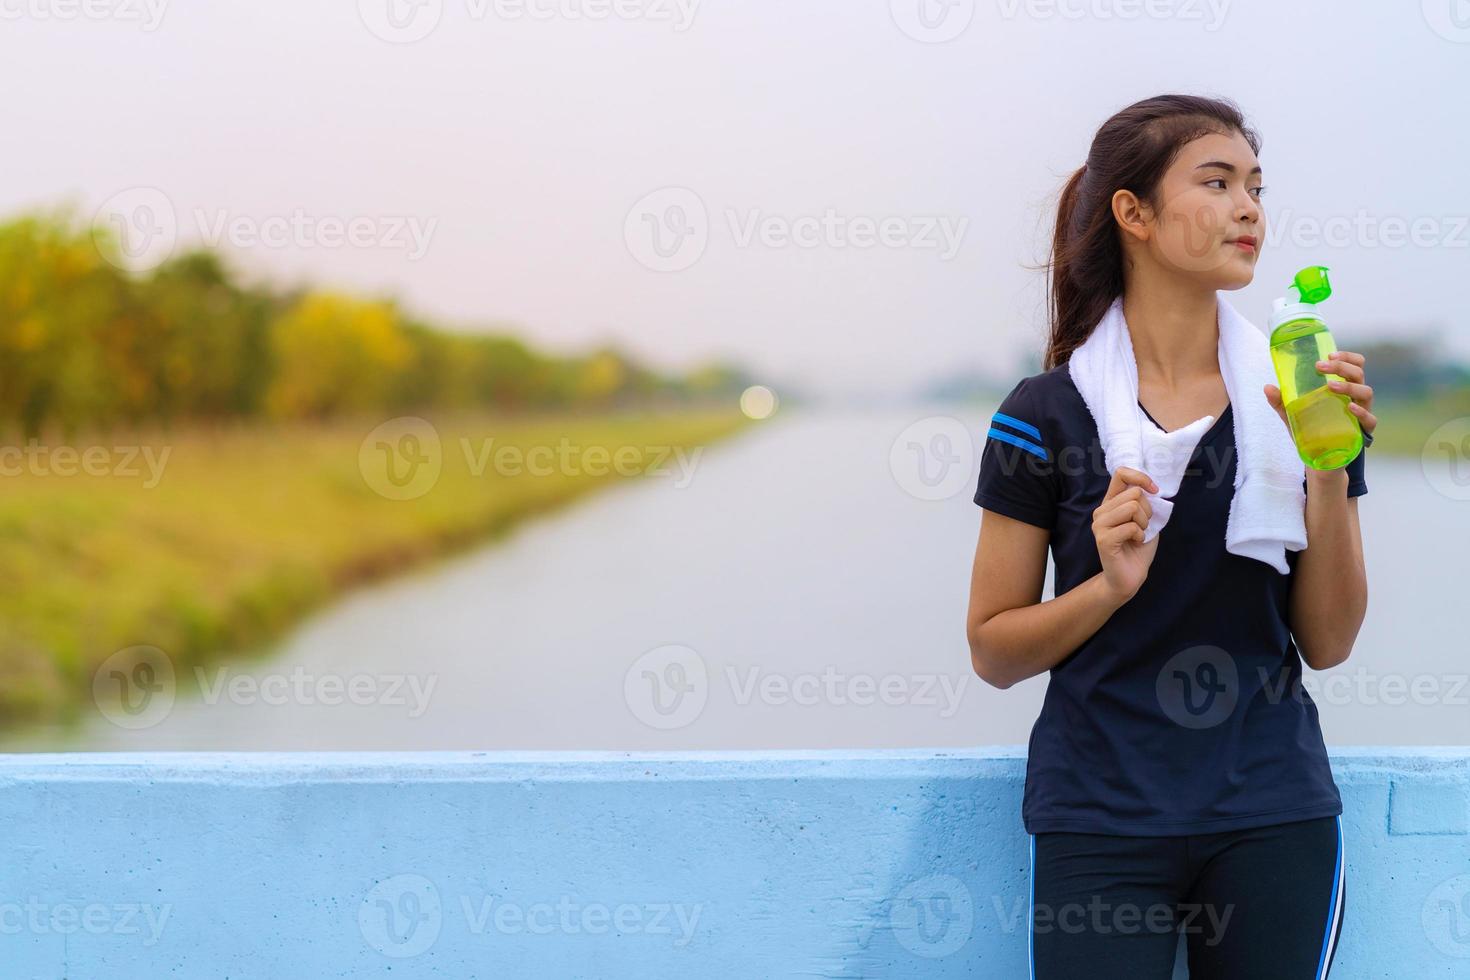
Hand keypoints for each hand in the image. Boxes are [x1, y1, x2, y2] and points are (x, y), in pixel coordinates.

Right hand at [1092, 466, 1159, 603]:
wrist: (1129, 577)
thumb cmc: (1137, 548)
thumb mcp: (1146, 520)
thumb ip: (1144, 503)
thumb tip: (1150, 489)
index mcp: (1110, 503)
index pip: (1121, 474)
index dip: (1141, 477)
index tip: (1154, 491)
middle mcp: (1101, 511)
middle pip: (1134, 493)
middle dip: (1148, 511)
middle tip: (1143, 527)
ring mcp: (1099, 524)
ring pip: (1133, 507)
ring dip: (1144, 523)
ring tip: (1138, 536)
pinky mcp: (1103, 539)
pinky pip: (1131, 527)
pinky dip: (1140, 536)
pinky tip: (1134, 544)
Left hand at [1263, 349, 1376, 438]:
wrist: (1319, 458)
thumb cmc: (1311, 430)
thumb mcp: (1293, 414)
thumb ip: (1281, 402)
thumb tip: (1267, 387)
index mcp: (1344, 388)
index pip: (1354, 365)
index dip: (1346, 357)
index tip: (1329, 354)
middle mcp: (1355, 397)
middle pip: (1358, 374)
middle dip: (1341, 367)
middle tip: (1320, 366)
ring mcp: (1361, 412)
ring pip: (1366, 392)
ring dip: (1349, 386)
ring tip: (1330, 386)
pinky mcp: (1363, 430)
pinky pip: (1370, 419)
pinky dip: (1361, 412)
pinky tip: (1349, 407)